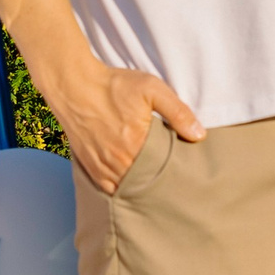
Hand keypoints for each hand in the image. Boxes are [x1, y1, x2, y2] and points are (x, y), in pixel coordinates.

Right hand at [48, 55, 205, 190]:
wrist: (75, 85)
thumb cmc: (114, 86)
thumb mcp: (152, 90)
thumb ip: (178, 112)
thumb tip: (199, 135)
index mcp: (137, 145)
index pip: (164, 171)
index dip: (175, 174)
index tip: (185, 173)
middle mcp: (118, 161)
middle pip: (147, 184)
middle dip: (160, 184)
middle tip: (174, 184)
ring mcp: (102, 167)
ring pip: (128, 189)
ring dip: (141, 188)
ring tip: (155, 185)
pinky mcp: (90, 167)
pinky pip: (109, 189)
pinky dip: (121, 189)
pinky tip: (131, 184)